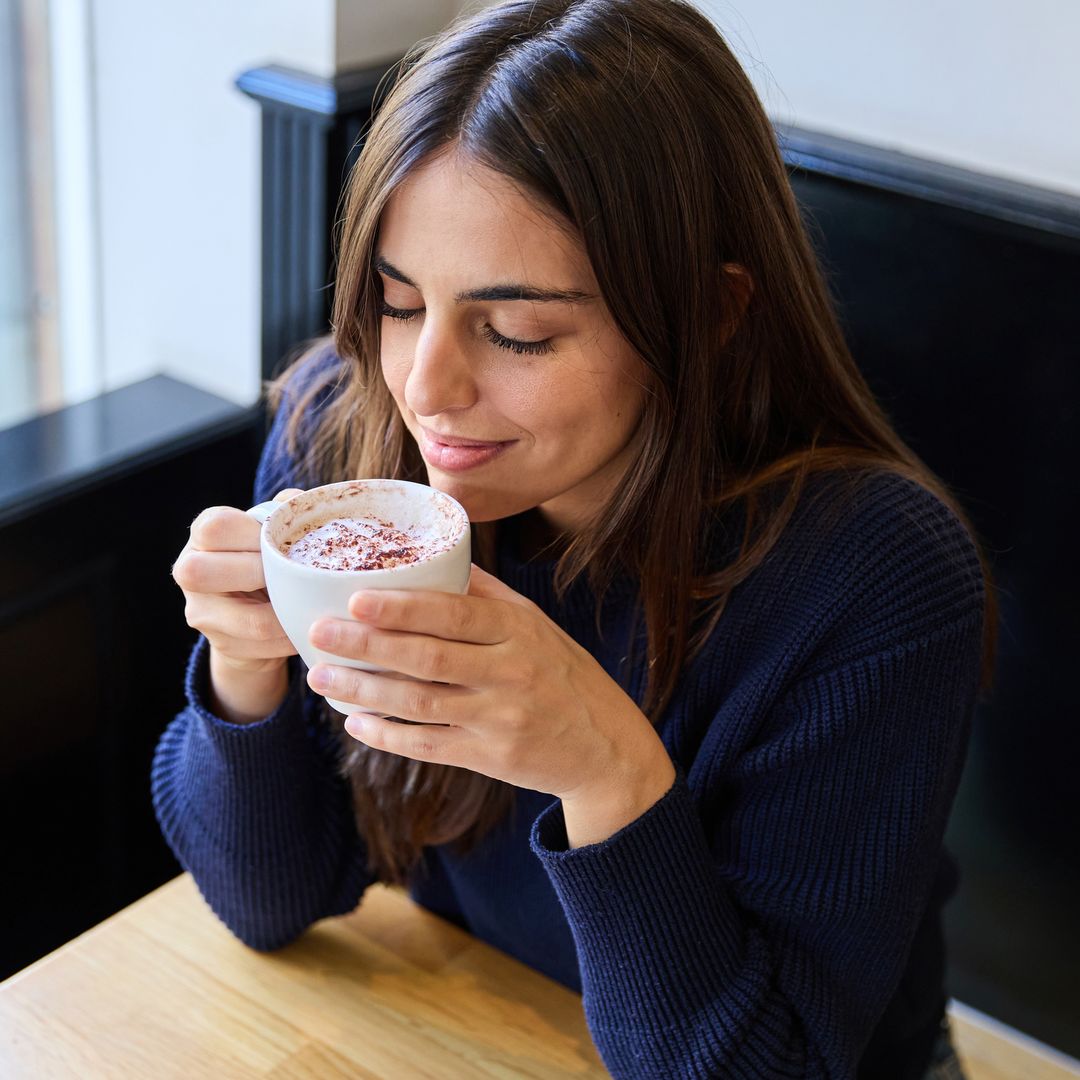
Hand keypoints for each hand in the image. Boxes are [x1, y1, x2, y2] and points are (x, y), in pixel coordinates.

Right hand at [172, 488, 301, 671]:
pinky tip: (305, 624)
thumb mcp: (271, 532)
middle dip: (261, 574)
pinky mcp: (221, 643)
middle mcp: (189, 570)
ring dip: (289, 613)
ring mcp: (200, 611)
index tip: (282, 544)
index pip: (217, 527)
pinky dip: (292, 636)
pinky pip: (265, 644)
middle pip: (203, 572)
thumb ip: (283, 514)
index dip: (254, 535)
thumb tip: (298, 500)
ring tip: (310, 604)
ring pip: (249, 620)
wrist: (255, 611)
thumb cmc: (266, 557)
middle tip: (291, 575)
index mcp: (204, 532)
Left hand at [306, 565, 675, 844]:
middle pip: (428, 658)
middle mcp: (510, 672)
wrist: (604, 745)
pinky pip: (429, 745)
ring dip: (365, 691)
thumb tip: (433, 555)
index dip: (402, 608)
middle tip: (319, 633)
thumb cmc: (562, 673)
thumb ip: (484, 595)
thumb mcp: (535, 625)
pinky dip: (388, 735)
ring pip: (420, 703)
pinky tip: (356, 723)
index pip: (453, 614)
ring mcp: (499, 717)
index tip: (356, 598)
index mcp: (518, 630)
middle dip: (368, 646)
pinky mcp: (490, 757)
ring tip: (321, 677)